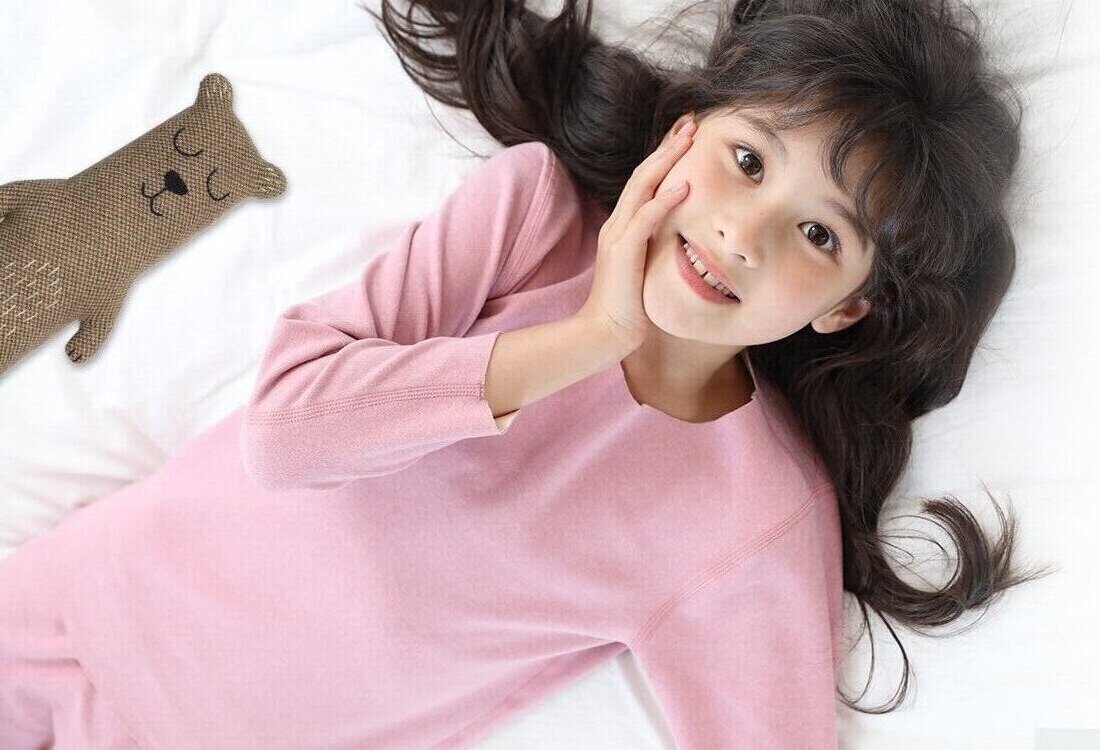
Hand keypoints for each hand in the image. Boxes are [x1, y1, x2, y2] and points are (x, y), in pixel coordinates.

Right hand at [576, 118, 695, 358]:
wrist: (604, 333)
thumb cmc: (629, 308)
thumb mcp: (645, 268)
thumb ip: (656, 247)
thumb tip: (682, 236)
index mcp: (622, 226)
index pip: (644, 181)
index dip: (665, 155)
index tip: (687, 134)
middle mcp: (617, 224)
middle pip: (643, 173)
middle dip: (668, 145)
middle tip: (691, 121)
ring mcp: (618, 236)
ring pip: (642, 186)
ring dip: (667, 160)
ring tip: (690, 138)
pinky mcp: (623, 252)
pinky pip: (646, 218)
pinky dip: (665, 200)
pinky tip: (686, 185)